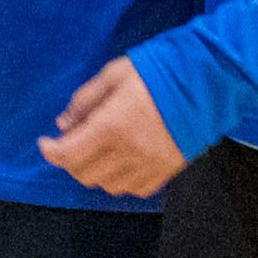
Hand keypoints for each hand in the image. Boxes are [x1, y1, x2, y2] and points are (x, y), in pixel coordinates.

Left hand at [41, 57, 187, 196]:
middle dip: (71, 161)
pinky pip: (136, 189)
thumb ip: (85, 100)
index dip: (51, 152)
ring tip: (98, 151)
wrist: (210, 78)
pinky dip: (122, 180)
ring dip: (97, 172)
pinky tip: (122, 161)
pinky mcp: (170, 169)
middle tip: (72, 143)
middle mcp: (131, 150)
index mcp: (113, 125)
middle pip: (85, 174)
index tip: (46, 142)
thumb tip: (64, 124)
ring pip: (109, 186)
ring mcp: (152, 163)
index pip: (69, 154)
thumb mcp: (114, 74)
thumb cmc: (159, 69)